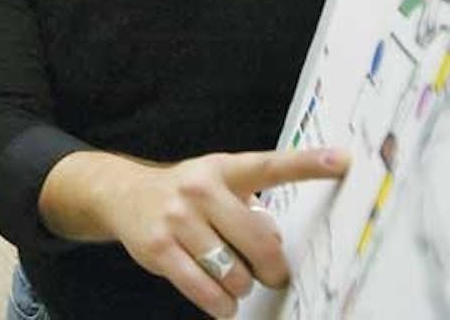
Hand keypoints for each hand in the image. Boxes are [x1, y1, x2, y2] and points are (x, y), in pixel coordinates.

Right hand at [109, 149, 348, 318]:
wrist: (124, 195)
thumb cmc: (187, 196)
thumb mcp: (217, 184)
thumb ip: (248, 210)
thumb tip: (273, 254)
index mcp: (223, 169)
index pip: (270, 166)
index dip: (308, 164)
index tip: (343, 161)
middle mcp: (200, 189)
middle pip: (260, 242)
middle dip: (273, 269)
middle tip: (270, 274)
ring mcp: (177, 219)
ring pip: (235, 273)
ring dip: (242, 286)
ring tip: (232, 278)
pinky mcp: (160, 248)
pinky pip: (206, 292)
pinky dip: (222, 305)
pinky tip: (222, 301)